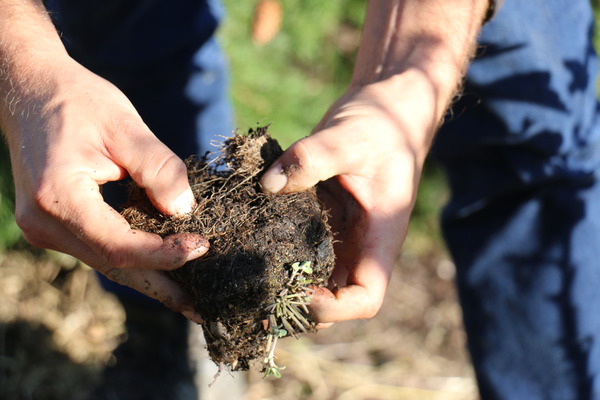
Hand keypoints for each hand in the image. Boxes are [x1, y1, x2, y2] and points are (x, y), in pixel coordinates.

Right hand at [2, 56, 205, 320]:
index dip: (164, 253)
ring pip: (107, 263)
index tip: (203, 247)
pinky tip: (164, 265)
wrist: (30, 90)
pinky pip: (100, 249)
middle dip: (163, 287)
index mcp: (58, 197)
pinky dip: (134, 258)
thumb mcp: (124, 124)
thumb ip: (158, 167)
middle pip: (114, 266)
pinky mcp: (56, 225)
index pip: (119, 245)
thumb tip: (185, 210)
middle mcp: (45, 223)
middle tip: (204, 308)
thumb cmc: (78, 100)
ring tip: (192, 296)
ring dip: (151, 278)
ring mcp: (46, 228)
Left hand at [261, 71, 440, 322]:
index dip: (333, 308)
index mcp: (380, 237)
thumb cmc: (382, 123)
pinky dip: (273, 249)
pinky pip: (296, 244)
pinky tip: (243, 239)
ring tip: (240, 274)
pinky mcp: (318, 217)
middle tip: (254, 290)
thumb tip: (267, 185)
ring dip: (280, 281)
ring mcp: (338, 233)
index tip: (297, 291)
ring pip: (311, 276)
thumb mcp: (350, 137)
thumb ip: (313, 158)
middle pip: (332, 298)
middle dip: (296, 302)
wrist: (387, 107)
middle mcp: (359, 244)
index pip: (365, 298)